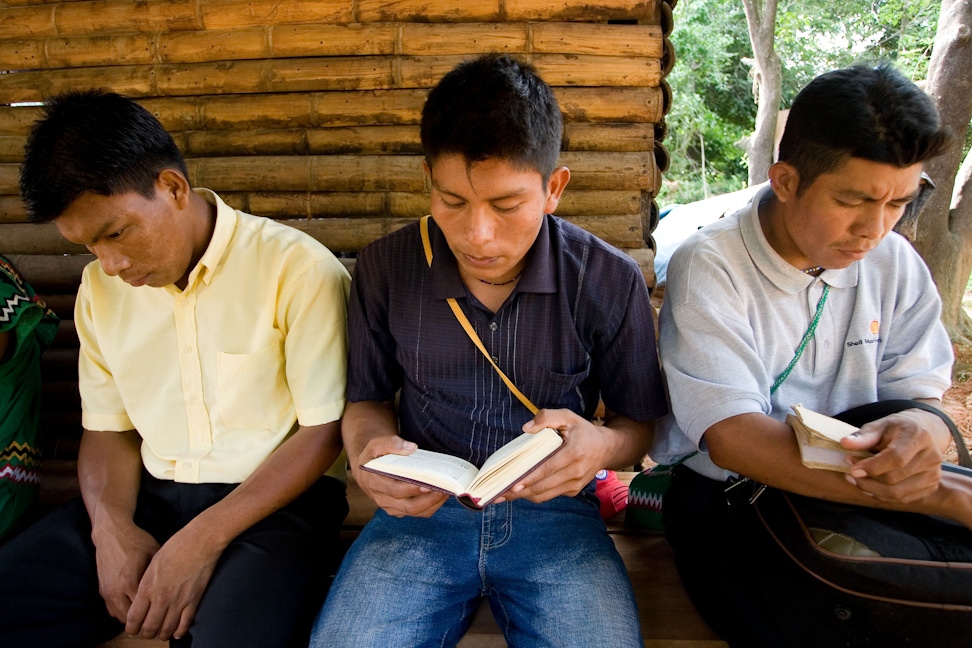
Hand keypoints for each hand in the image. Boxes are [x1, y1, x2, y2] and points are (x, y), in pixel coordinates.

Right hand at [92, 522, 160, 623]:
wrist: (111, 533)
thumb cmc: (136, 541)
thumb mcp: (154, 553)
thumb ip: (161, 572)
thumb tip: (176, 584)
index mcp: (131, 582)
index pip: (144, 609)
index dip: (156, 614)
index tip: (166, 615)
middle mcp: (116, 591)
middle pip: (131, 618)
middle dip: (144, 621)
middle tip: (157, 619)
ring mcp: (107, 592)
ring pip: (120, 617)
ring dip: (132, 618)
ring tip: (146, 616)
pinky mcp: (102, 590)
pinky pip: (112, 610)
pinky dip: (122, 612)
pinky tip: (134, 607)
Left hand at [124, 521, 221, 639]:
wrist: (200, 540)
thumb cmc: (176, 546)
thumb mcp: (152, 563)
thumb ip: (146, 583)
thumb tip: (142, 598)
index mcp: (147, 587)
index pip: (133, 618)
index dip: (131, 627)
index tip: (133, 628)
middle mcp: (161, 597)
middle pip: (149, 628)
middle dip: (145, 633)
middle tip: (146, 632)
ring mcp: (178, 600)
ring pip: (167, 629)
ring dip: (162, 635)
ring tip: (161, 633)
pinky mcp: (194, 600)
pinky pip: (185, 624)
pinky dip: (180, 632)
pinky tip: (177, 632)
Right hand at [352, 435, 448, 517]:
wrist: (366, 470)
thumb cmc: (373, 456)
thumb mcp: (375, 445)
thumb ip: (391, 443)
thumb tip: (411, 448)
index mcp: (374, 483)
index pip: (395, 490)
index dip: (412, 489)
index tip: (429, 483)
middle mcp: (382, 499)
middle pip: (408, 506)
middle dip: (428, 499)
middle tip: (444, 488)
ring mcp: (391, 507)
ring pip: (415, 512)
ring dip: (433, 503)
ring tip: (447, 490)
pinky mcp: (399, 510)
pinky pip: (418, 513)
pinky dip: (432, 506)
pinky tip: (441, 494)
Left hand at [497, 409, 610, 503]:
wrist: (607, 448)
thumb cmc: (583, 431)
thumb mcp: (568, 416)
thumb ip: (547, 417)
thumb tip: (526, 428)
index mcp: (574, 454)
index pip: (547, 469)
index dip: (530, 479)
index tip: (513, 484)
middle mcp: (576, 472)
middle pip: (543, 487)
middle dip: (520, 492)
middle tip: (498, 493)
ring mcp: (575, 484)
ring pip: (545, 495)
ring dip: (525, 496)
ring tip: (505, 495)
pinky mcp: (573, 491)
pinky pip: (550, 495)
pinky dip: (535, 494)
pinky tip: (521, 490)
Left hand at [841, 409, 946, 502]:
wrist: (925, 431)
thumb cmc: (898, 428)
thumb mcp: (880, 425)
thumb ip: (863, 436)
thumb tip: (845, 443)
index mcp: (919, 437)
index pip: (896, 459)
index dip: (872, 467)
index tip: (852, 468)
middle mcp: (931, 457)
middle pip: (895, 479)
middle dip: (867, 479)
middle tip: (850, 472)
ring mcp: (933, 475)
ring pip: (898, 493)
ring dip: (872, 489)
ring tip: (856, 479)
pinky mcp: (931, 487)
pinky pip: (902, 499)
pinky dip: (882, 495)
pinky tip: (870, 486)